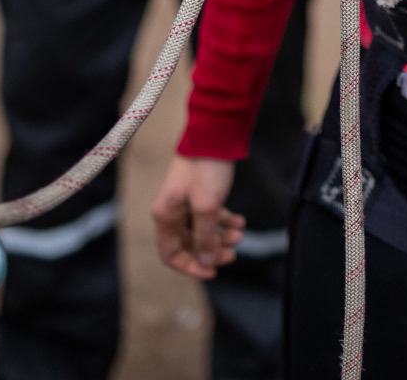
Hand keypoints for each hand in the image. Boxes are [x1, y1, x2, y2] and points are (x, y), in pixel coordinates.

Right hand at [151, 155, 243, 278]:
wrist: (215, 133)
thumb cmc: (206, 168)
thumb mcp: (206, 206)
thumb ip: (205, 237)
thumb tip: (206, 263)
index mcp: (165, 216)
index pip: (171, 254)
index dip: (190, 267)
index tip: (212, 272)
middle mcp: (172, 211)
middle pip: (190, 244)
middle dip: (212, 250)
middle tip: (233, 252)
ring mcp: (186, 202)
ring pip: (203, 230)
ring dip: (221, 235)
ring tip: (240, 233)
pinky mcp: (200, 193)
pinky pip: (211, 215)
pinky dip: (225, 220)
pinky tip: (240, 221)